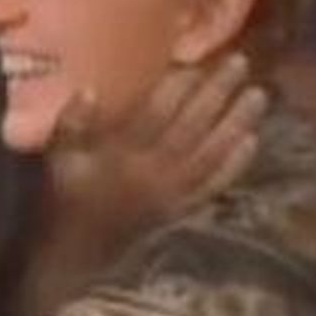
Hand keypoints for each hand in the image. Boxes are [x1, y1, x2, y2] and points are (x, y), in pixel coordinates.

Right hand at [47, 53, 266, 238]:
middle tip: (239, 63)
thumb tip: (90, 89)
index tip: (195, 61)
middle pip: (190, 129)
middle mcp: (150, 174)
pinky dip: (234, 164)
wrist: (77, 255)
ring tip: (257, 95)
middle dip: (216, 95)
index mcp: (118, 158)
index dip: (176, 87)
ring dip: (235, 124)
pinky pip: (213, 186)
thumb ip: (71, 123)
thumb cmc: (65, 197)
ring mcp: (170, 195)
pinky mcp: (181, 211)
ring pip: (210, 155)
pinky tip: (252, 141)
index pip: (153, 115)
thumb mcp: (57, 157)